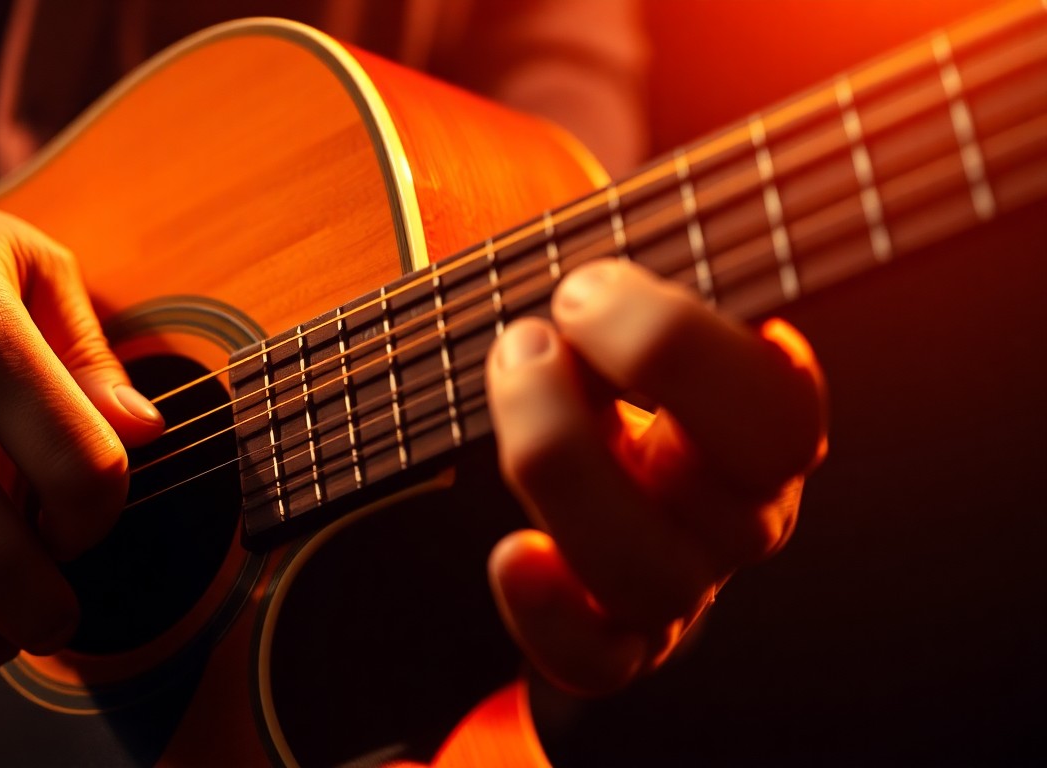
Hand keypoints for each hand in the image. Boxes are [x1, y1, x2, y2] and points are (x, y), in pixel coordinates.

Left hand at [485, 260, 825, 694]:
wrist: (565, 425)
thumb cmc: (589, 337)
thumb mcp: (616, 286)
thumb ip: (624, 268)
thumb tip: (585, 266)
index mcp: (759, 425)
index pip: (776, 418)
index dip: (680, 351)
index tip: (586, 281)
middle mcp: (731, 511)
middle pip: (732, 508)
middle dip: (608, 412)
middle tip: (537, 324)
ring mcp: (674, 581)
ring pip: (654, 578)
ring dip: (563, 471)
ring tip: (505, 380)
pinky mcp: (610, 634)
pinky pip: (598, 661)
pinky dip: (551, 616)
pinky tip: (511, 555)